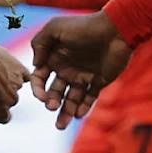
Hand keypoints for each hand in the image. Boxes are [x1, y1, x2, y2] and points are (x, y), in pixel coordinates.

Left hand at [0, 36, 25, 127]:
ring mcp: (18, 85)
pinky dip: (17, 73)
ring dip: (7, 83)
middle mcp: (12, 102)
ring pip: (14, 88)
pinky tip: (5, 67)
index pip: (3, 118)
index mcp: (1, 113)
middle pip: (9, 102)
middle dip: (1, 96)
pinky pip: (23, 75)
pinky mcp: (21, 70)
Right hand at [28, 12, 131, 129]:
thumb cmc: (84, 26)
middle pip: (54, 92)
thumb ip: (39, 42)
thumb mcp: (55, 28)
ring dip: (65, 113)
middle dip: (51, 102)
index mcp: (55, 58)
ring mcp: (83, 76)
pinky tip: (79, 114)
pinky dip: (83, 108)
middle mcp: (67, 69)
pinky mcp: (98, 82)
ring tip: (61, 126)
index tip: (41, 96)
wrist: (115, 29)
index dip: (38, 89)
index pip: (40, 78)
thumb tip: (35, 64)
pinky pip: (88, 99)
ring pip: (70, 100)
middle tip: (52, 107)